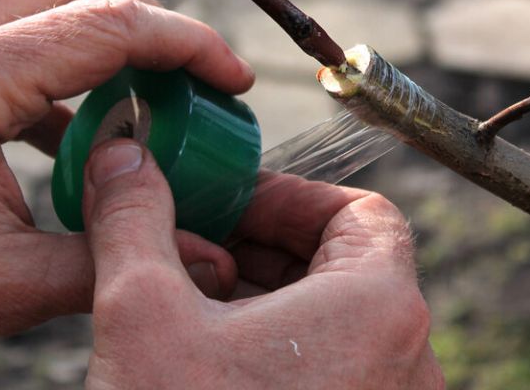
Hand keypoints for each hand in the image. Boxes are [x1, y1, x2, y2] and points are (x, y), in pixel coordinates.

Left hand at [0, 0, 252, 356]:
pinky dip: (74, 57)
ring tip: (150, 107)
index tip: (236, 82)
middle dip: (160, 28)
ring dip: (117, 37)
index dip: (191, 46)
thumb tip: (211, 260)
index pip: (113, 24)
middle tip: (198, 90)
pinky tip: (84, 126)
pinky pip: (23, 24)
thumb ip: (109, 261)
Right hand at [83, 139, 443, 388]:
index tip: (231, 203)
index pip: (360, 211)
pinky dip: (281, 348)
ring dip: (269, 296)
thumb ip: (134, 222)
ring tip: (196, 300)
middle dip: (266, 244)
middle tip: (200, 243)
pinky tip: (213, 358)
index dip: (290, 196)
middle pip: (347, 262)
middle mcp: (405, 358)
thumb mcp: (144, 317)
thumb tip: (123, 161)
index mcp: (380, 307)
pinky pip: (335, 369)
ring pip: (338, 320)